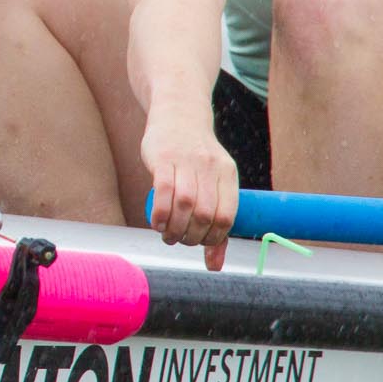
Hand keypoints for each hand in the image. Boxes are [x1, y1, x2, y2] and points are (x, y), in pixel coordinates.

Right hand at [141, 106, 238, 270]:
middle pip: (205, 214)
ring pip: (184, 204)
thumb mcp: (213, 183)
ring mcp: (185, 161)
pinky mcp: (162, 158)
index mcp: (227, 174)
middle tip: (181, 241)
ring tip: (167, 235)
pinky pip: (163, 190)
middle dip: (192, 236)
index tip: (201, 243)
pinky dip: (159, 213)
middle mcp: (209, 167)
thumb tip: (215, 267)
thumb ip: (215, 222)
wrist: (178, 115)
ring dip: (174, 228)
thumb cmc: (196, 157)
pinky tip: (156, 222)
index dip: (214, 238)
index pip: (227, 216)